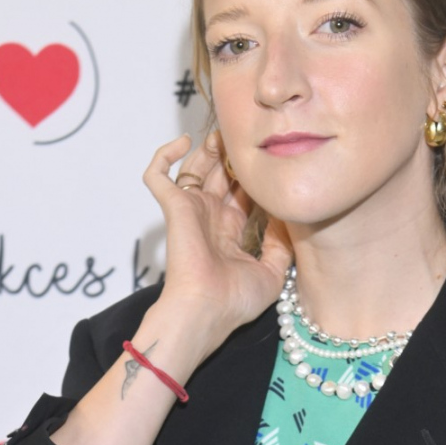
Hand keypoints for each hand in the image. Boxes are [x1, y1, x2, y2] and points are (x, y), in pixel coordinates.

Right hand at [142, 132, 292, 349]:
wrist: (207, 311)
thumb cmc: (234, 302)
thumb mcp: (272, 274)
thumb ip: (281, 246)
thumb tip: (288, 219)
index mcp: (229, 230)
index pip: (242, 192)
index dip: (255, 175)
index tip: (273, 160)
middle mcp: (210, 216)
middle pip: (220, 174)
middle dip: (234, 155)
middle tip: (249, 137)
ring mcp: (190, 209)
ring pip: (194, 166)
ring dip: (208, 148)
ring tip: (224, 133)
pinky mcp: (174, 206)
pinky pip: (157, 174)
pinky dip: (165, 154)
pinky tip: (186, 141)